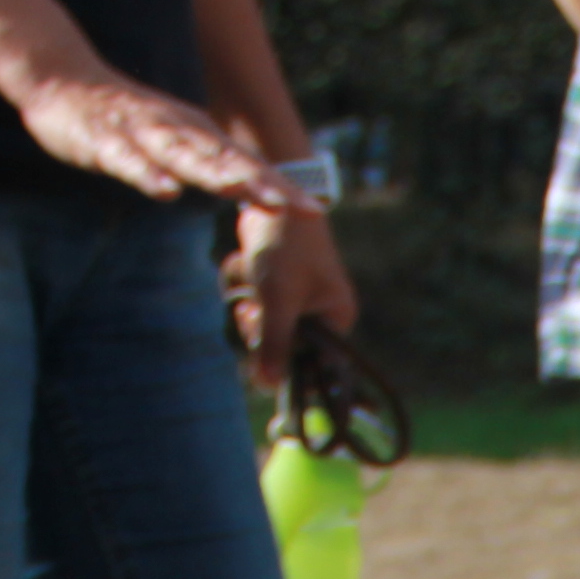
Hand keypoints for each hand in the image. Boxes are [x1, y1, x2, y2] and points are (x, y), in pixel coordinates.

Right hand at [17, 68, 304, 210]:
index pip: (247, 164)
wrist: (60, 78)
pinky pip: (128, 160)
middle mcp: (178, 131)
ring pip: (183, 157)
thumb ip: (212, 165)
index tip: (315, 210)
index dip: (280, 186)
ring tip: (245, 191)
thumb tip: (257, 189)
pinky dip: (147, 175)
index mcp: (197, 135)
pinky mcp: (105, 140)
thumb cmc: (125, 119)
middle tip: (295, 205)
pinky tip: (165, 192)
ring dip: (215, 175)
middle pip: (226, 160)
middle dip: (262, 182)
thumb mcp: (176, 142)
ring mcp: (142, 134)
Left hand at [228, 202, 355, 385]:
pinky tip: (245, 264)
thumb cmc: (286, 246)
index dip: (290, 374)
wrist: (271, 191)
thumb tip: (267, 387)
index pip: (318, 366)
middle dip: (260, 330)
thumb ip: (273, 344)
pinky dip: (243, 287)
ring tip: (250, 281)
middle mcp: (321, 314)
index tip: (263, 374)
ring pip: (263, 326)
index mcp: (336, 320)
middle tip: (250, 313)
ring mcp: (296, 299)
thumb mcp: (278, 299)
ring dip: (248, 304)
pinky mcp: (274, 283)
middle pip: (283, 348)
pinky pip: (254, 303)